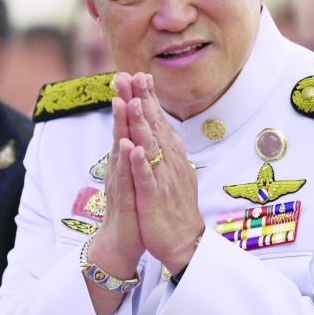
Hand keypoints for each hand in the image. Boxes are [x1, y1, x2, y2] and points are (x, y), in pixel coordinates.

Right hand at [86, 87, 145, 280]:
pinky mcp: (123, 198)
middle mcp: (120, 165)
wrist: (122, 242)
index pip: (130, 125)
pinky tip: (128, 146)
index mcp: (127, 159)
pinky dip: (127, 162)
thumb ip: (135, 154)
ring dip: (121, 125)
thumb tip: (138, 133)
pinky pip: (125, 177)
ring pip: (120, 148)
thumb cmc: (132, 209)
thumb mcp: (136, 176)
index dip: (133, 100)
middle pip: (121, 128)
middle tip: (122, 76)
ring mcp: (120, 181)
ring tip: (122, 101)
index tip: (136, 75)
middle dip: (123, 102)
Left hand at [119, 72, 204, 273]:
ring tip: (131, 102)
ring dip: (140, 124)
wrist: (183, 240)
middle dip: (141, 99)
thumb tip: (163, 128)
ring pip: (150, 146)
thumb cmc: (173, 205)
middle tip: (131, 75)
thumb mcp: (171, 170)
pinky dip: (139, 163)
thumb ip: (165, 148)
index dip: (146, 97)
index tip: (136, 74)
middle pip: (154, 125)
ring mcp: (162, 178)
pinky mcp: (154, 197)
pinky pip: (146, 178)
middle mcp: (169, 161)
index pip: (157, 120)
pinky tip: (132, 148)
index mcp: (170, 154)